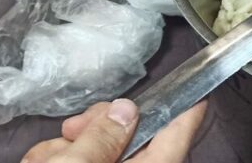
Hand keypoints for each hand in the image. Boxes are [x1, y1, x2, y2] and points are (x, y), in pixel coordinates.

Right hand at [22, 99, 206, 162]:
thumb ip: (102, 137)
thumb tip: (125, 111)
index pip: (176, 139)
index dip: (184, 113)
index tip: (195, 95)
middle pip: (129, 140)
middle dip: (96, 129)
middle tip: (71, 129)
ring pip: (94, 151)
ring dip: (65, 151)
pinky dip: (56, 162)